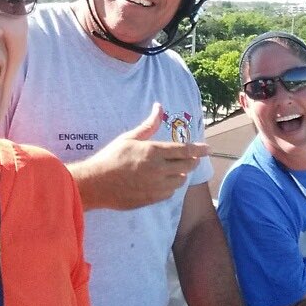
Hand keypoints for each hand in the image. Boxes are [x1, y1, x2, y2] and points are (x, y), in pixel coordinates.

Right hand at [71, 103, 208, 209]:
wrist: (96, 184)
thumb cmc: (111, 158)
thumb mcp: (129, 138)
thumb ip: (148, 125)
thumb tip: (159, 107)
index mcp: (153, 152)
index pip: (184, 150)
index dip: (199, 149)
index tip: (208, 149)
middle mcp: (158, 170)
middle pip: (187, 166)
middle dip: (193, 161)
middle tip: (193, 158)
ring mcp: (156, 186)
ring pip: (180, 181)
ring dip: (182, 173)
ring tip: (176, 169)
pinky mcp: (151, 199)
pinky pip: (169, 193)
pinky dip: (171, 186)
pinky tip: (164, 181)